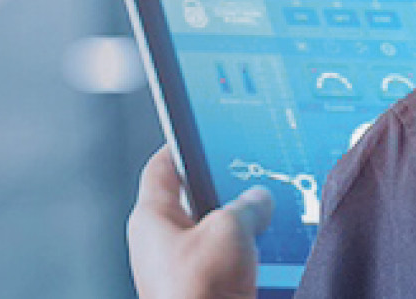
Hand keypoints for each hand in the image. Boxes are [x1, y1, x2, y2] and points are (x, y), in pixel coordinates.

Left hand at [129, 146, 275, 298]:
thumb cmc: (198, 292)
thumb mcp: (230, 231)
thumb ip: (246, 206)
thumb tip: (258, 200)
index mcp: (150, 218)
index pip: (161, 168)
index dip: (180, 145)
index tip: (197, 132)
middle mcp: (159, 243)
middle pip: (193, 202)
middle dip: (224, 193)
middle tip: (248, 182)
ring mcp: (178, 270)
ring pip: (213, 235)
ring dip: (239, 230)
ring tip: (265, 225)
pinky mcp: (199, 292)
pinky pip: (223, 264)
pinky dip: (243, 259)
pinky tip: (265, 260)